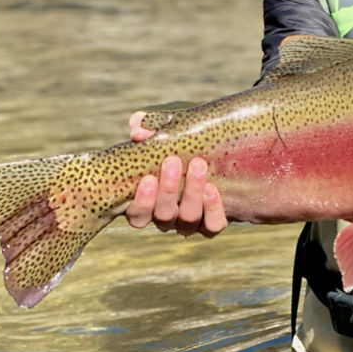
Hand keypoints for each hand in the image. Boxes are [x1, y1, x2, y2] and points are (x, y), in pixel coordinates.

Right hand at [125, 111, 227, 236]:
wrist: (214, 145)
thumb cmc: (177, 138)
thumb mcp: (160, 127)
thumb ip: (143, 126)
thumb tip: (139, 133)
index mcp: (148, 201)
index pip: (138, 215)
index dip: (141, 202)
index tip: (148, 179)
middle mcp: (167, 216)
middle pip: (163, 216)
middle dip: (168, 190)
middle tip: (172, 162)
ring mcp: (191, 221)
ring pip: (187, 220)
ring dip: (192, 193)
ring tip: (198, 165)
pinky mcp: (214, 221)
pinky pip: (212, 225)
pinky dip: (212, 210)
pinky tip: (211, 189)